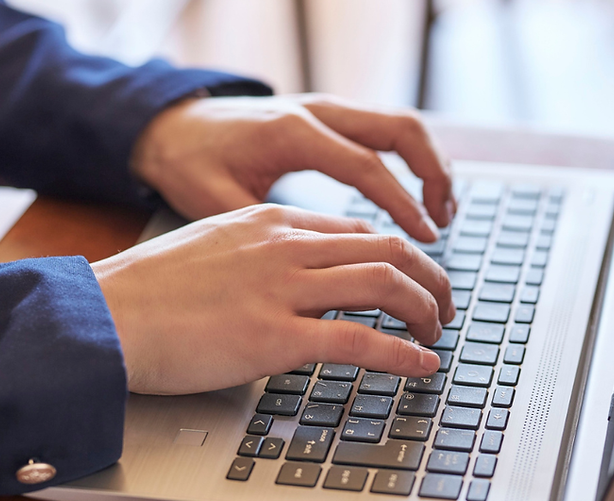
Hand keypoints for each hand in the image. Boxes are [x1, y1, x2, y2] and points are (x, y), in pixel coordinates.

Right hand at [90, 204, 454, 394]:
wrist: (107, 312)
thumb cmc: (150, 288)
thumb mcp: (213, 245)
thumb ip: (260, 251)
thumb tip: (296, 274)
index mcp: (271, 221)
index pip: (357, 230)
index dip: (397, 255)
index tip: (410, 279)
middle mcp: (286, 246)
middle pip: (387, 247)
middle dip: (430, 277)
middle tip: (443, 305)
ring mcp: (283, 289)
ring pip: (386, 283)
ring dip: (425, 308)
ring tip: (438, 332)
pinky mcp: (275, 337)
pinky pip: (360, 340)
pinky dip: (402, 352)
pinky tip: (423, 363)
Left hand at [130, 94, 455, 242]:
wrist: (169, 125)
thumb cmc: (188, 162)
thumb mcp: (214, 202)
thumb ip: (265, 234)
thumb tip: (311, 277)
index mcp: (293, 132)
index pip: (367, 166)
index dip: (403, 204)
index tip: (427, 239)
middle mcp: (317, 111)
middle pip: (401, 129)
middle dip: (434, 175)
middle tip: (444, 223)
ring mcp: (326, 109)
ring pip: (400, 125)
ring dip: (429, 165)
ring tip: (442, 213)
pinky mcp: (328, 118)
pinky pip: (383, 131)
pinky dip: (409, 161)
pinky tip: (414, 197)